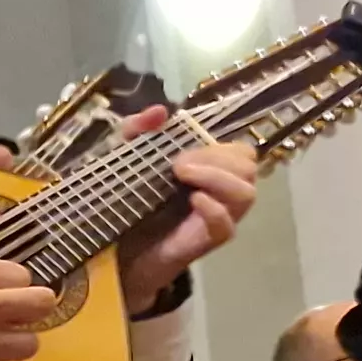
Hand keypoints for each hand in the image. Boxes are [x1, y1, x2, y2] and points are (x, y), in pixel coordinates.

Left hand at [116, 116, 258, 307]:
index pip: (242, 152)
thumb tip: (159, 111)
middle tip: (179, 165)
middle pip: (249, 167)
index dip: (220, 147)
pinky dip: (214, 210)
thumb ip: (137, 130)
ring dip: (218, 179)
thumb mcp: (125, 158)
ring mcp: (217, 218)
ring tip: (184, 178)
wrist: (113, 249)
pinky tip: (193, 201)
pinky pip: (227, 226)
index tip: (183, 150)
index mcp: (211, 171)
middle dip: (217, 160)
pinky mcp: (205, 242)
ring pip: (246, 194)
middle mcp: (221, 193)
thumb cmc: (126, 202)